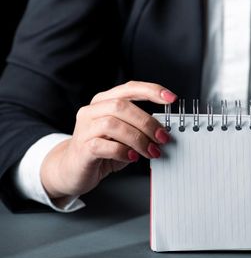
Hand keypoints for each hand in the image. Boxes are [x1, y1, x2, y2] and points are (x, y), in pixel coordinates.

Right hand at [41, 81, 176, 198]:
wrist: (73, 169)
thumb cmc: (102, 149)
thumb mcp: (124, 135)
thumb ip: (140, 128)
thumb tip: (164, 130)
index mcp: (105, 101)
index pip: (130, 88)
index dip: (152, 90)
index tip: (171, 98)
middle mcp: (93, 111)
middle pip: (122, 106)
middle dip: (147, 122)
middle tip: (162, 137)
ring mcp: (85, 128)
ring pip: (113, 124)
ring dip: (138, 139)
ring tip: (150, 151)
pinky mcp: (82, 147)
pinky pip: (104, 145)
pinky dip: (122, 151)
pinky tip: (131, 157)